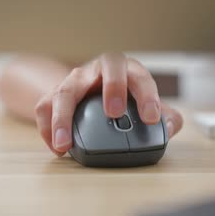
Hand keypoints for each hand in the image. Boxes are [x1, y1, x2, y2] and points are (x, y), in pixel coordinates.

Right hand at [34, 53, 183, 155]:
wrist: (92, 93)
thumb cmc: (126, 99)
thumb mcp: (148, 105)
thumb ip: (167, 117)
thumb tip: (169, 127)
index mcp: (129, 71)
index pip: (140, 77)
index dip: (147, 96)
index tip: (151, 118)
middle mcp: (101, 70)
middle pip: (108, 67)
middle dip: (112, 87)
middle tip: (114, 113)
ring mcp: (76, 80)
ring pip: (66, 90)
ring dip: (64, 117)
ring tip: (66, 143)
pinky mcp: (55, 94)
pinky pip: (45, 107)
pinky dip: (47, 128)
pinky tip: (57, 148)